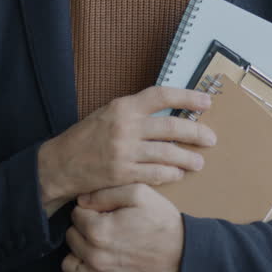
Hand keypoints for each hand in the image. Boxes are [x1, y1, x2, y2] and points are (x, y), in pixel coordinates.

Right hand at [37, 87, 215, 214]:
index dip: (187, 97)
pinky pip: (156, 174)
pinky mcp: (123, 174)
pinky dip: (171, 174)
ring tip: (198, 162)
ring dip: (188, 158)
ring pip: (168, 154)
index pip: (161, 96)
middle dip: (196, 133)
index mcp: (123, 106)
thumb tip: (168, 110)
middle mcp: (125, 126)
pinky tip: (177, 175)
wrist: (59, 164)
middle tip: (211, 139)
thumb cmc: (86, 137)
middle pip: (172, 127)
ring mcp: (124, 151)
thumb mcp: (108, 114)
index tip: (206, 102)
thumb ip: (135, 112)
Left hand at [62, 184, 184, 271]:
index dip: (91, 208)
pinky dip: (89, 267)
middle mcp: (94, 256)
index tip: (106, 210)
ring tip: (100, 242)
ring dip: (81, 249)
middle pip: (71, 235)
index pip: (76, 214)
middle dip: (84, 227)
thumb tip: (82, 200)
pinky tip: (107, 257)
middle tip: (106, 223)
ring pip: (70, 259)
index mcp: (98, 231)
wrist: (184, 255)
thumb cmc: (162, 222)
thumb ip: (106, 193)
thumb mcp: (139, 193)